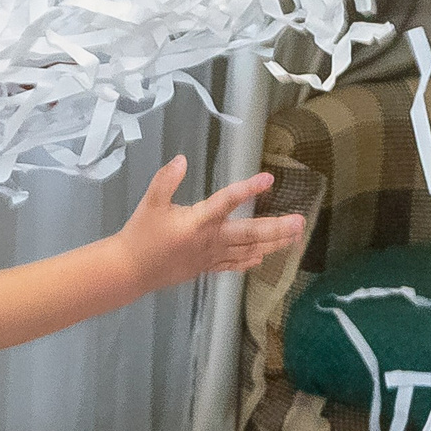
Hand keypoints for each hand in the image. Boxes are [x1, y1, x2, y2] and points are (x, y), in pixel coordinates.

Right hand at [114, 159, 303, 292]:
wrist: (130, 271)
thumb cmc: (141, 235)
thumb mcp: (150, 203)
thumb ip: (166, 180)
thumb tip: (181, 160)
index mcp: (198, 221)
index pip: (228, 201)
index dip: (248, 189)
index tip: (268, 178)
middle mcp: (211, 240)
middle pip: (249, 233)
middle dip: (276, 228)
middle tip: (300, 223)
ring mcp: (211, 256)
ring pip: (248, 250)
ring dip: (273, 244)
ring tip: (294, 239)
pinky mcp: (206, 268)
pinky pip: (233, 264)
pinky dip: (249, 261)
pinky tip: (263, 257)